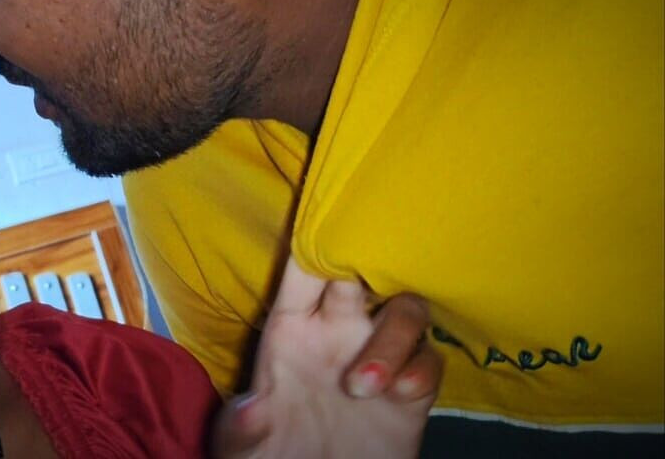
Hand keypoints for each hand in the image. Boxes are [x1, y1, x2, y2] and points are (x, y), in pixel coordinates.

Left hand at [211, 259, 440, 458]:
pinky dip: (421, 370)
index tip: (326, 235)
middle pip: (363, 274)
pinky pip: (431, 360)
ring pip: (406, 310)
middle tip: (365, 284)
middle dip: (368, 267)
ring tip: (362, 386)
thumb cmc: (270, 453)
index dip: (315, 246)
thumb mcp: (242, 446)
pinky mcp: (411, 392)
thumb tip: (250, 412)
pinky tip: (401, 394)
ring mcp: (378, 356)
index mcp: (292, 327)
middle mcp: (338, 331)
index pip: (304, 272)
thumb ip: (241, 428)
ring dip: (392, 338)